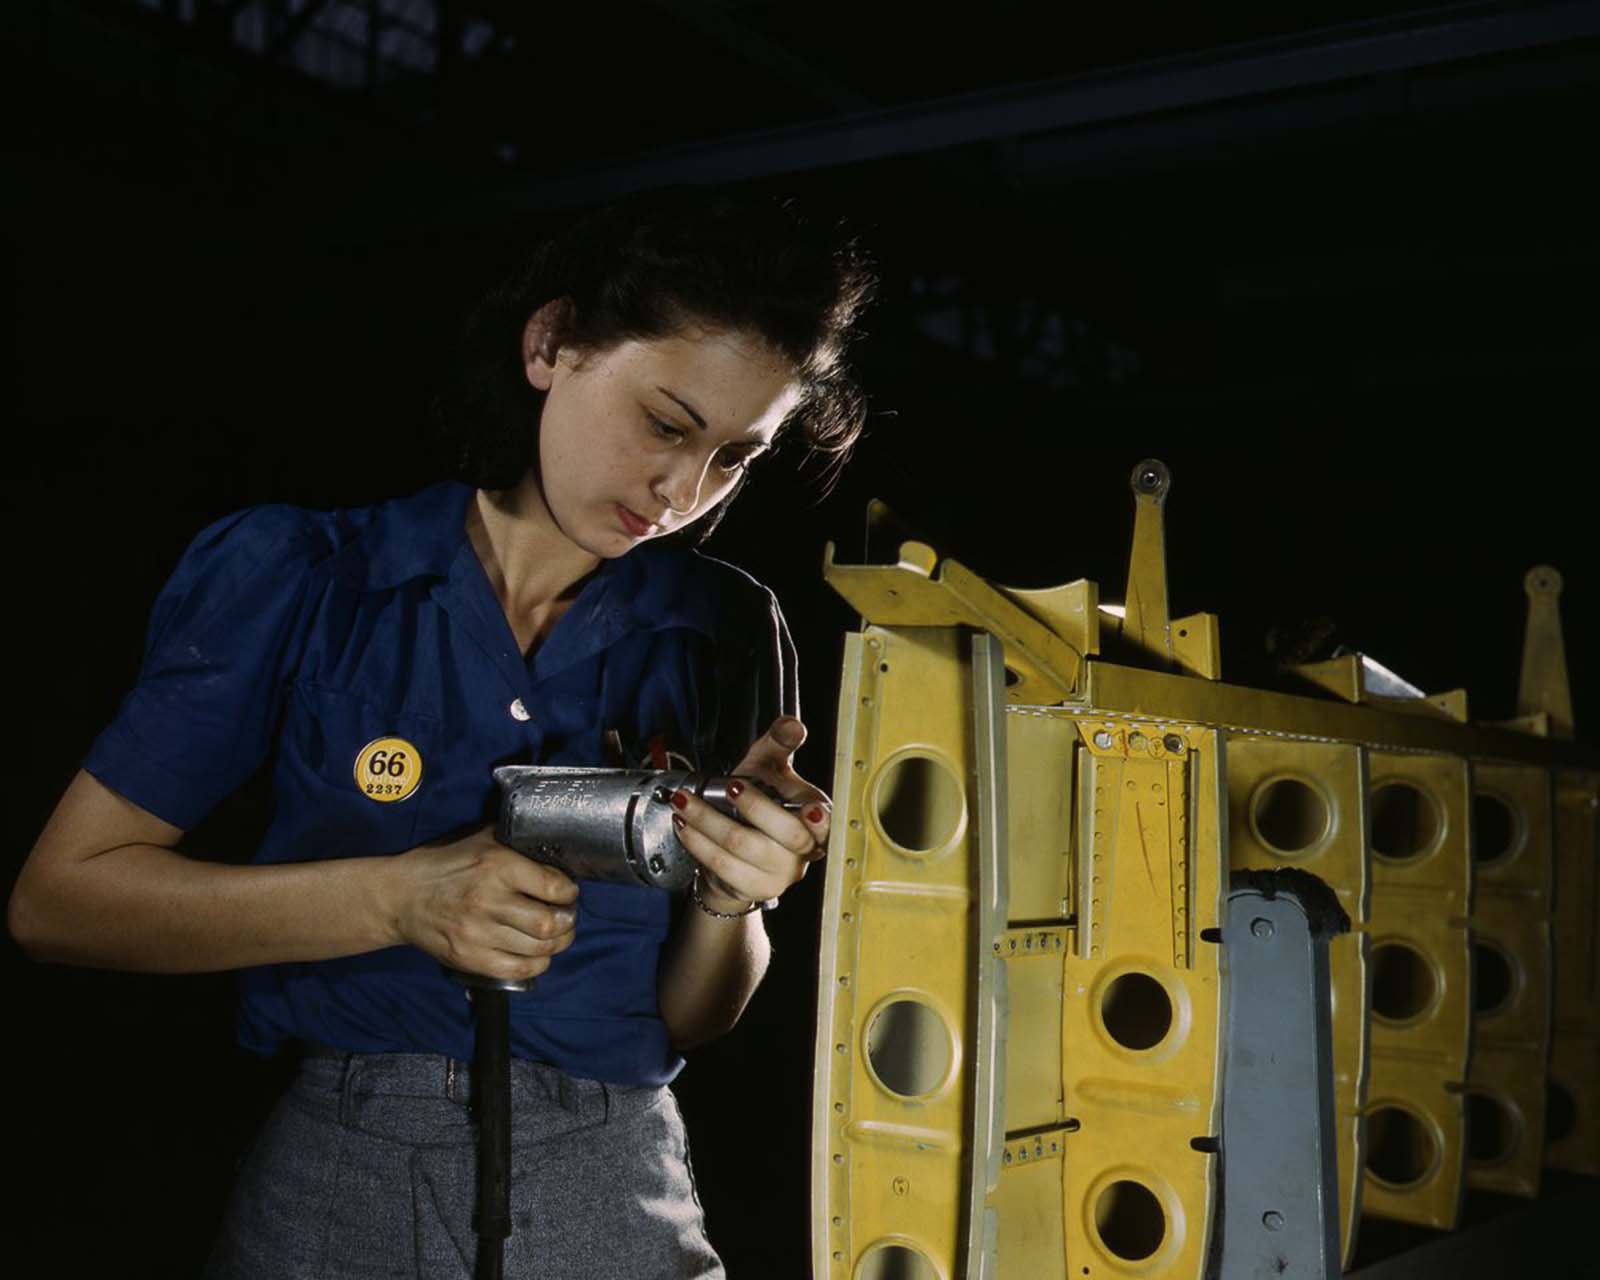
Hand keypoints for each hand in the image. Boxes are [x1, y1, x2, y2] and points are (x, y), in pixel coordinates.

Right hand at [389, 825, 578, 982]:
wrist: (401, 896)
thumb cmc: (445, 864)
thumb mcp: (482, 839)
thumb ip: (518, 841)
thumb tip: (555, 844)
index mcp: (497, 865)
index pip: (554, 886)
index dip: (569, 892)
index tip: (567, 892)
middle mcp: (489, 900)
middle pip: (549, 923)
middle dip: (567, 921)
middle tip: (565, 916)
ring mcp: (478, 933)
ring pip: (538, 949)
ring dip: (556, 944)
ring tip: (555, 935)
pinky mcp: (469, 957)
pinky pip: (517, 970)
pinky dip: (536, 964)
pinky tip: (537, 954)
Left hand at [672, 716, 830, 912]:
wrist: (735, 849)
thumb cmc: (757, 799)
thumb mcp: (766, 767)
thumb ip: (778, 743)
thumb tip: (792, 724)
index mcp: (815, 818)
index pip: (825, 820)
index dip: (821, 819)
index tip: (812, 810)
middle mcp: (804, 850)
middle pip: (785, 833)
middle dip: (754, 806)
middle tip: (730, 785)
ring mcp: (780, 873)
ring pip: (742, 846)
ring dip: (707, 820)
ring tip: (684, 801)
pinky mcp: (754, 888)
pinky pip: (721, 866)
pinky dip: (698, 842)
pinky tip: (685, 825)